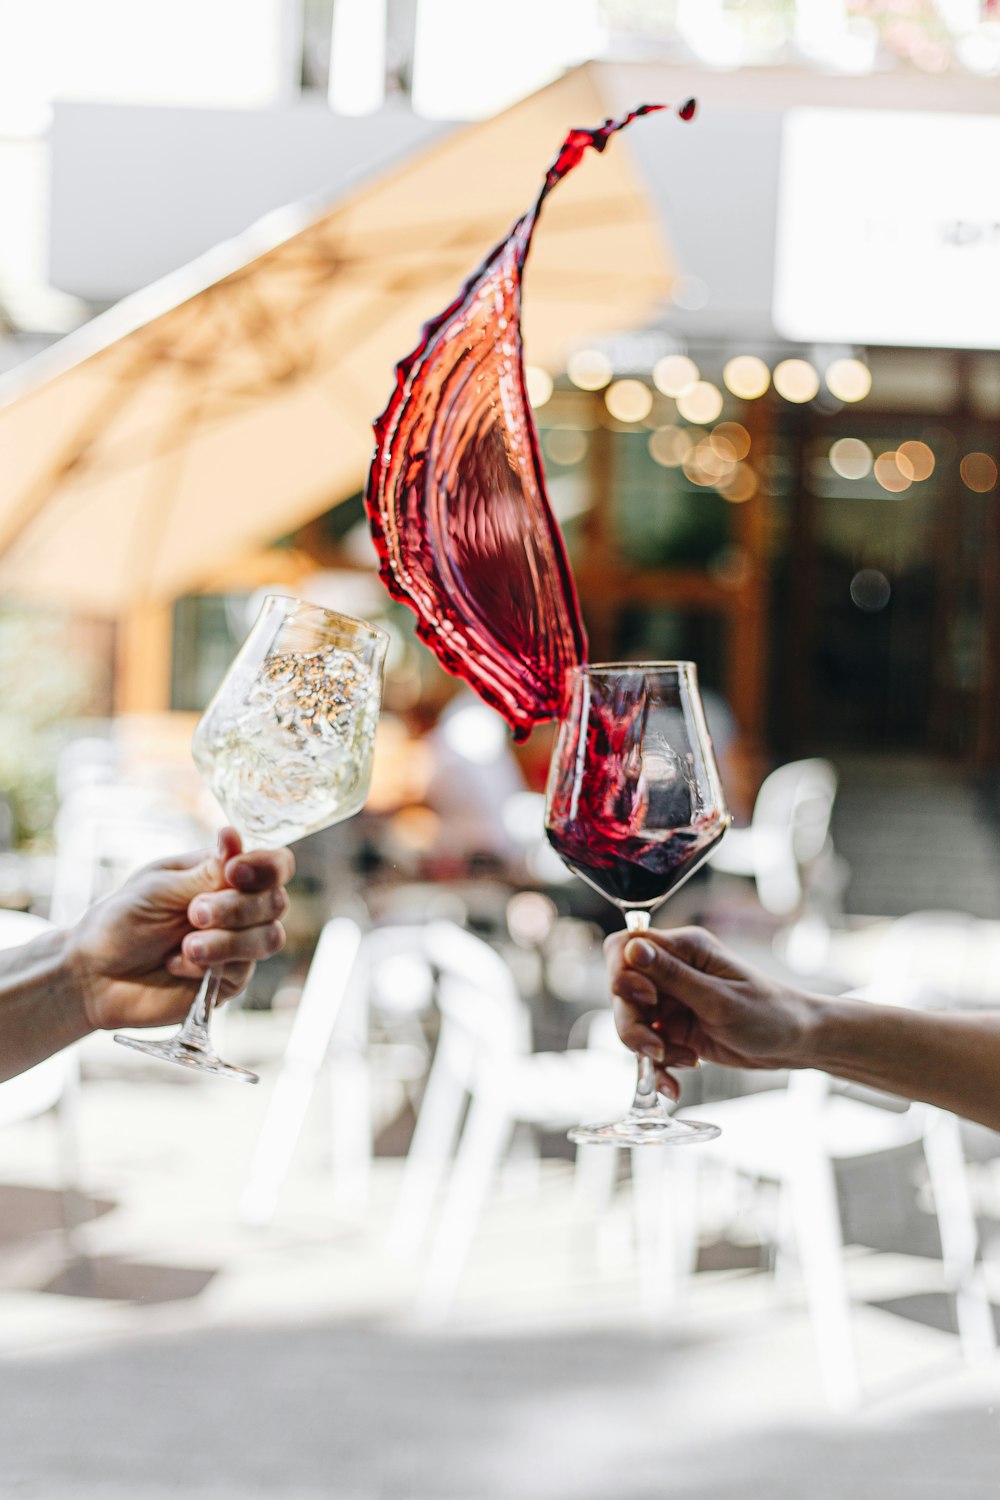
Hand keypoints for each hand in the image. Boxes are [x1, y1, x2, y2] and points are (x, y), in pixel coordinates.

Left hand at [69, 829, 294, 1030]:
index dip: (266, 868)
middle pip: (276, 902)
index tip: (234, 872)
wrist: (95, 975)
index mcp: (222, 875)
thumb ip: (206, 871)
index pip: (274, 865)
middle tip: (194, 913)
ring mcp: (237, 946)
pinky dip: (207, 965)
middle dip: (236, 908)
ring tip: (185, 947)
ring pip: (269, 938)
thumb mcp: (161, 888)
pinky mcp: (229, 981)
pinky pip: (242, 971)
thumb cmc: (121, 922)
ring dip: (226, 941)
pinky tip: (175, 964)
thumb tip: (234, 836)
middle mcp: (237, 909)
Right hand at [605, 926, 818, 1097]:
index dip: (622, 974)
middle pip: (621, 990)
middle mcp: (672, 970)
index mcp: (684, 948)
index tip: (646, 1000)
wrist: (796, 1043)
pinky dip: (657, 1068)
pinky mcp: (675, 1027)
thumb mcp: (719, 998)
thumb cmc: (768, 1012)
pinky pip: (648, 1045)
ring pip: (630, 1020)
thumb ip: (673, 975)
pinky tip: (675, 1084)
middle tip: (658, 1048)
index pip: (625, 947)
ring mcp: (671, 1000)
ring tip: (683, 1062)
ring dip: (647, 1048)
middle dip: (632, 1023)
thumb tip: (633, 948)